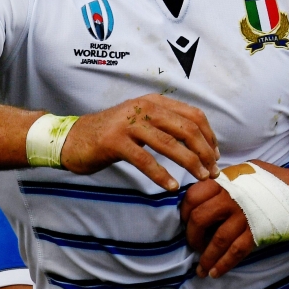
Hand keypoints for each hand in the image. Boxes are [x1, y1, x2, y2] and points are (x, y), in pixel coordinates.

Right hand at [61, 94, 219, 190]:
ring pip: (169, 143)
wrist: (72, 138)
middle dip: (205, 151)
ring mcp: (129, 123)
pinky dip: (161, 174)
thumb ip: (165, 125)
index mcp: (154, 101)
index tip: (216, 155)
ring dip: (190, 162)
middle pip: (186, 128)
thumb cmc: (112, 134)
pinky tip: (171, 186)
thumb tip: (198, 142)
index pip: (193, 114)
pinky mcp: (115, 141)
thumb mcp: (141, 122)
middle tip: (214, 171)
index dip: (209, 135)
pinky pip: (145, 159)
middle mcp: (144, 107)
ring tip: (201, 178)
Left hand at [181, 160, 288, 278]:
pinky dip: (223, 264)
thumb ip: (225, 179)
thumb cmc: (274, 180)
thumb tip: (206, 190)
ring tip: (202, 269)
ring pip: (216, 240)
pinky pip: (235, 252)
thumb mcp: (246, 170)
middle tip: (193, 244)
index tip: (186, 221)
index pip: (193, 195)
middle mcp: (232, 197)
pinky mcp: (257, 232)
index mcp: (226, 180)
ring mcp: (244, 215)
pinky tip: (215, 272)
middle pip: (199, 218)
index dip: (184, 211)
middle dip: (191, 236)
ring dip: (206, 257)